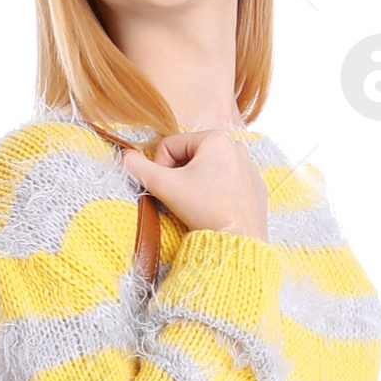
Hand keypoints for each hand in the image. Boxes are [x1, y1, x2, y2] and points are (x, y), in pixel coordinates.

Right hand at [121, 131, 268, 240]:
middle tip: (181, 198)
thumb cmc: (206, 211)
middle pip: (189, 156)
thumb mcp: (166, 187)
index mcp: (215, 138)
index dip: (159, 167)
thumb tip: (125, 158)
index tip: (165, 188)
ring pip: (207, 169)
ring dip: (196, 183)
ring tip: (198, 204)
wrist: (239, 242)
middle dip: (179, 175)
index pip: (170, 145)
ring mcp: (248, 166)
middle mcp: (235, 146)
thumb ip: (141, 169)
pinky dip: (216, 193)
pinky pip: (226, 182)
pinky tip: (215, 209)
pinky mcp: (254, 186)